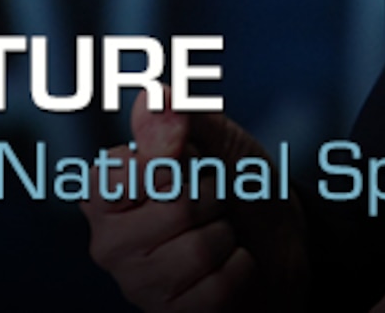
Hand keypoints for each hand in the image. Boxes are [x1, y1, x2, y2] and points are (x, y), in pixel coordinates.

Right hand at [81, 91, 308, 311]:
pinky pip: (220, 286)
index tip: (189, 162)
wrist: (279, 242)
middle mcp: (108, 241)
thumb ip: (181, 115)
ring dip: (227, 235)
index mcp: (105, 191)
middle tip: (213, 203)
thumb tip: (154, 97)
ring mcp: (138, 285)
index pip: (137, 166)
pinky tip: (227, 267)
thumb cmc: (237, 186)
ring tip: (220, 235)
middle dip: (214, 196)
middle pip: (177, 206)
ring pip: (200, 249)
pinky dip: (240, 269)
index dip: (181, 159)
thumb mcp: (217, 139)